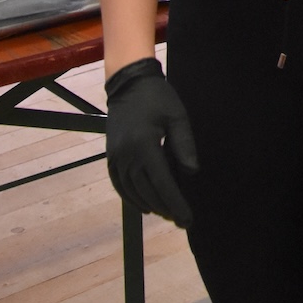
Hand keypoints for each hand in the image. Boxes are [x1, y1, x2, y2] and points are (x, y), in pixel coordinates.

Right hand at [105, 58, 197, 226]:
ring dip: (150, 205)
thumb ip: (184, 145)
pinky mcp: (110, 157)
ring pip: (133, 191)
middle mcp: (127, 155)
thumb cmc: (157, 98)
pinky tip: (143, 205)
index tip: (188, 218)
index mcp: (144, 145)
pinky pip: (119, 184)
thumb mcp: (177, 116)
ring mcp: (116, 157)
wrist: (129, 83)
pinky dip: (131, 198)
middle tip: (181, 219)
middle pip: (147, 191)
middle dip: (166, 208)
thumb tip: (191, 172)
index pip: (162, 183)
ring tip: (166, 213)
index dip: (175, 203)